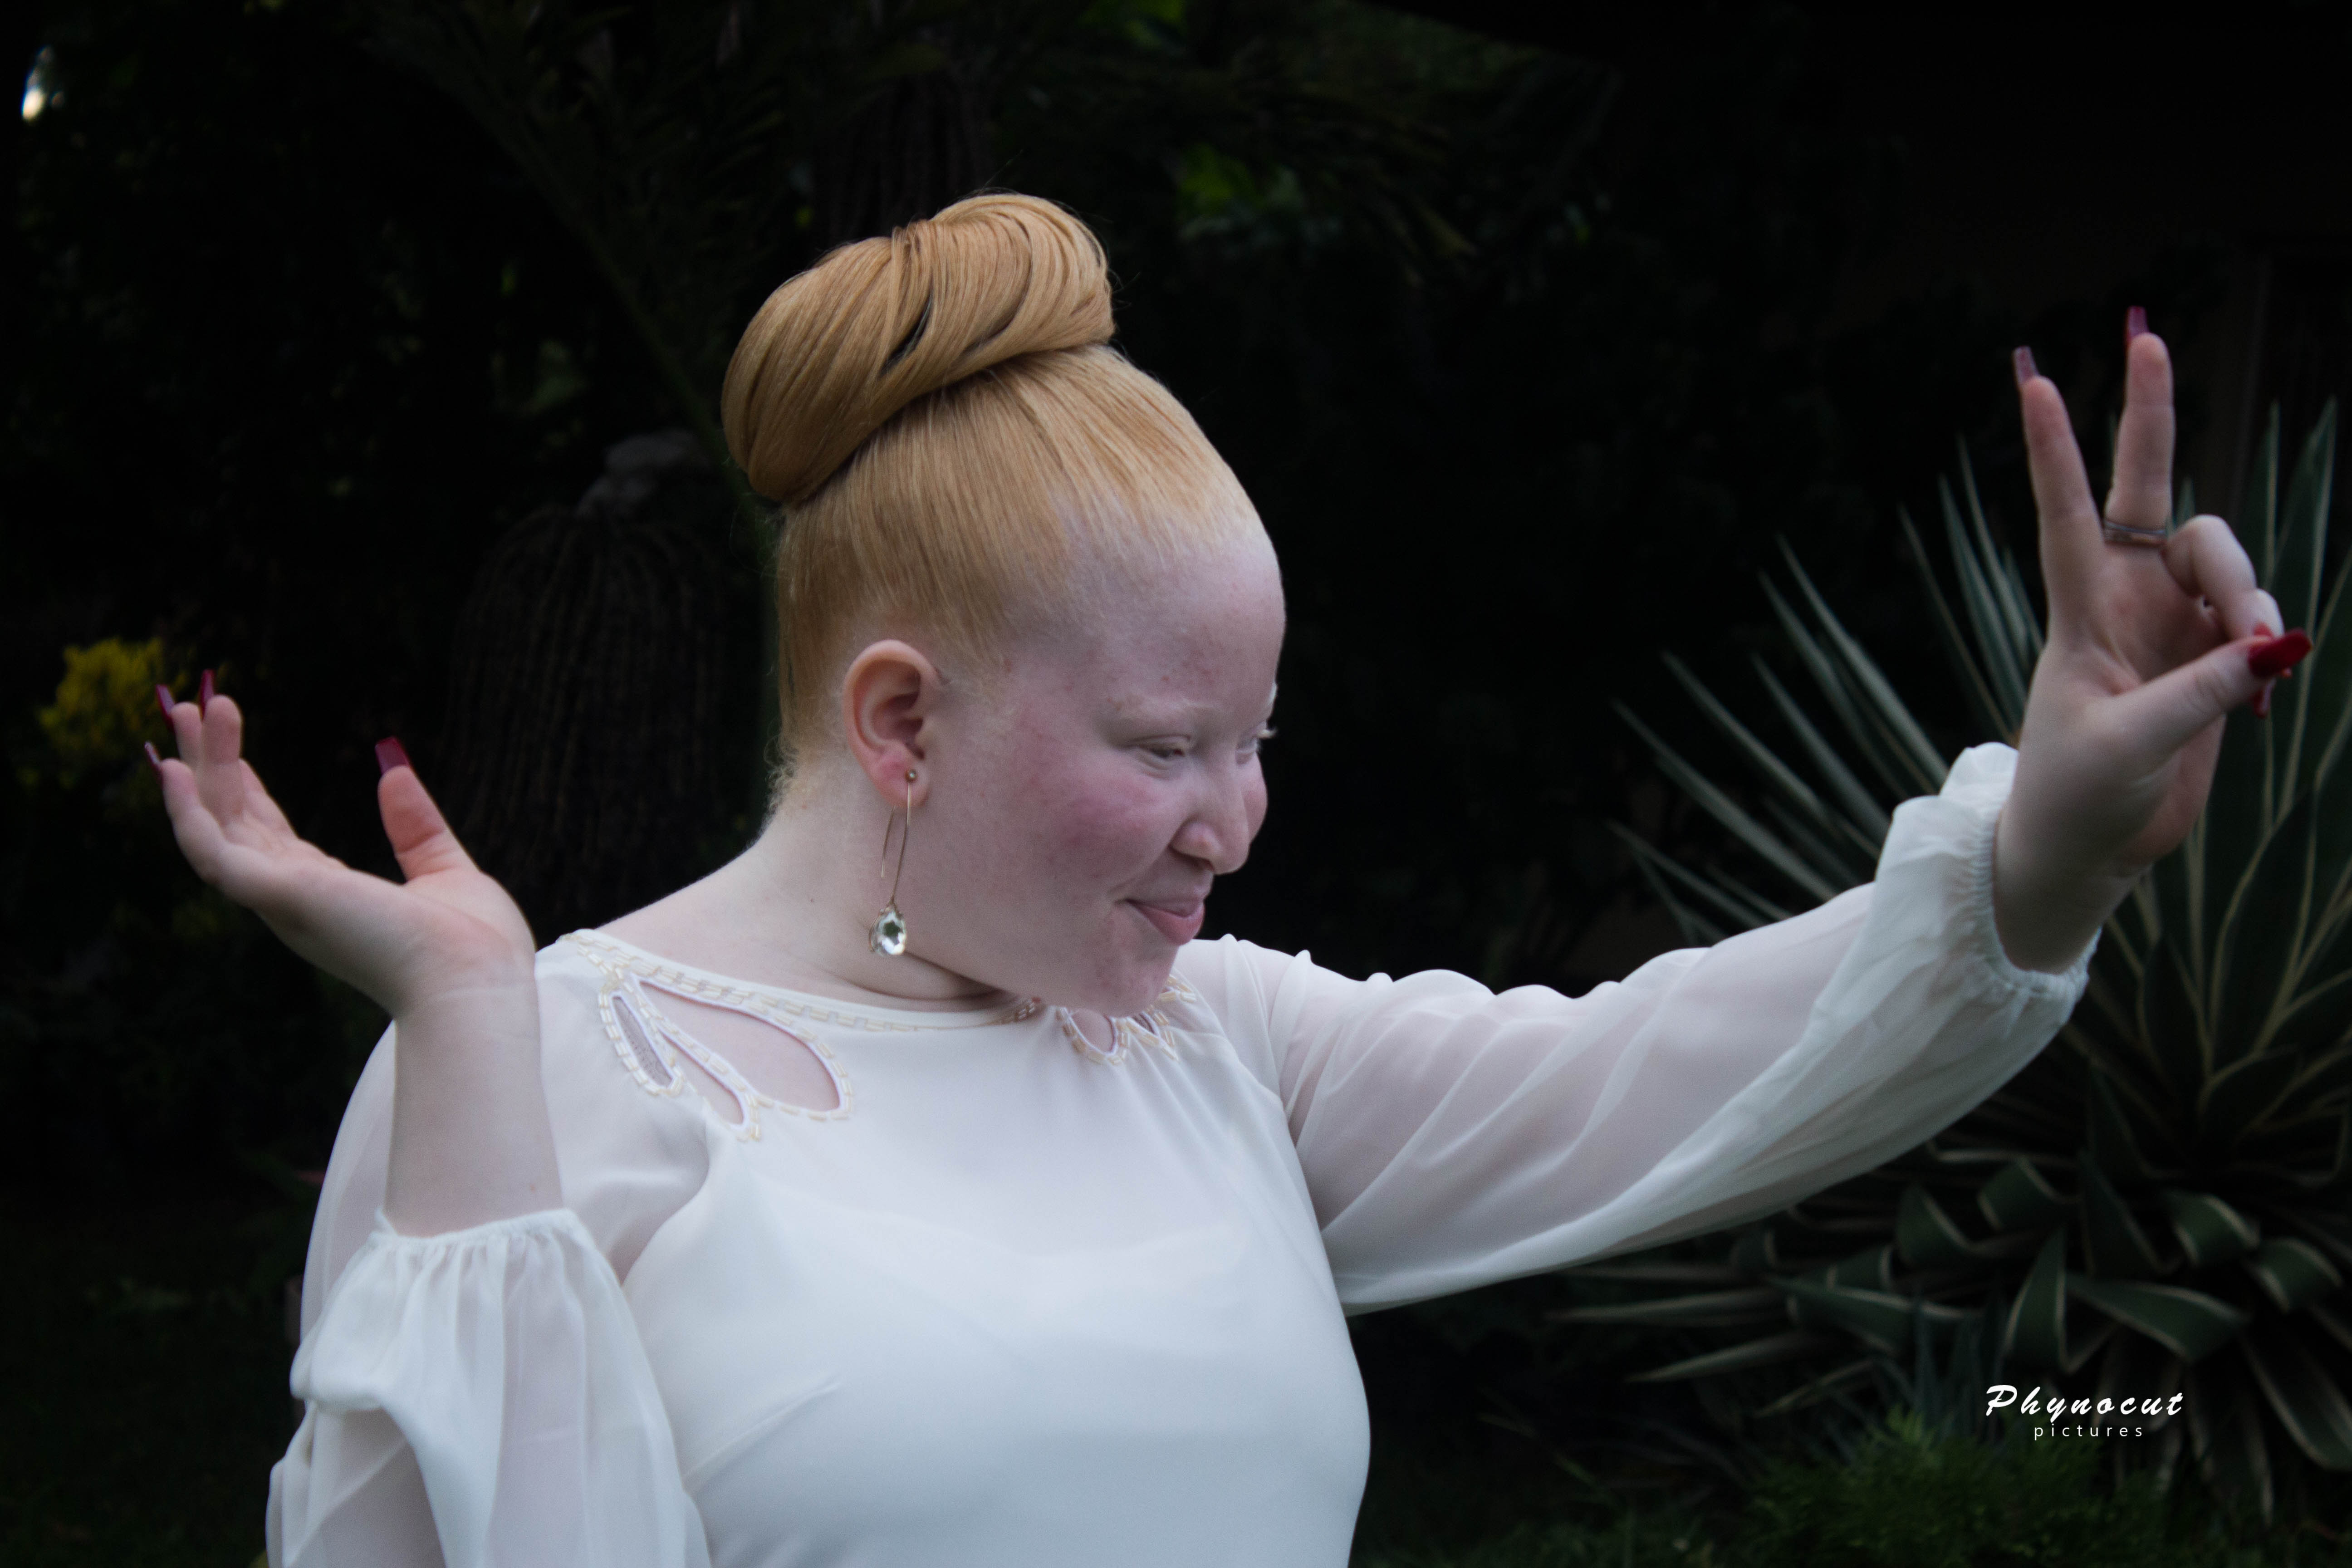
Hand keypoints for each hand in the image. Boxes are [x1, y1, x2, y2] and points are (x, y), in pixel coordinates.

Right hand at [155, 683, 561, 1231]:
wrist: (477, 983)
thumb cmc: (472, 947)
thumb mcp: (444, 870)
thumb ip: (415, 827)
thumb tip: (394, 773)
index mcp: (329, 899)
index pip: (269, 838)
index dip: (244, 791)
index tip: (227, 749)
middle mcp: (294, 902)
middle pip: (234, 823)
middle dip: (210, 767)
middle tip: (193, 708)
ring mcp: (283, 901)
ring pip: (218, 826)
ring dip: (201, 768)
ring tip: (191, 707)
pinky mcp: (281, 896)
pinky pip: (214, 852)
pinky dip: (189, 813)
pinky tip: (176, 771)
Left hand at [1994, 318, 2304, 970]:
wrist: (2090, 848)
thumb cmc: (2079, 796)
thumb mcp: (2129, 747)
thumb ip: (2201, 693)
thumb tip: (2272, 647)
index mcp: (2081, 612)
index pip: (2065, 512)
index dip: (2054, 449)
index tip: (2033, 381)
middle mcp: (2125, 599)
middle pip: (2150, 490)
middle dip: (2152, 416)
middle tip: (2148, 340)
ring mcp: (2173, 621)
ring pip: (2226, 558)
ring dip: (2252, 594)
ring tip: (2260, 658)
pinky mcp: (2213, 657)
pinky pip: (2257, 622)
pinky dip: (2268, 648)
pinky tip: (2262, 694)